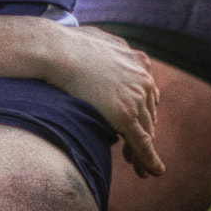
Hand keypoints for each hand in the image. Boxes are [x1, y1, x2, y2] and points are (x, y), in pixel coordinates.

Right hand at [48, 25, 163, 178]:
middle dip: (144, 134)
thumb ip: (108, 49)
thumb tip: (104, 49)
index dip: (142, 115)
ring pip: (146, 131)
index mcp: (139, 61)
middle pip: (149, 115)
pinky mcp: (126, 113)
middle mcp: (144, 78)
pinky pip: (142, 142)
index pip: (147, 95)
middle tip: (136, 155)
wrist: (57, 50)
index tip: (137, 128)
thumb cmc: (68, 44)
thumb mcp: (97, 40)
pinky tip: (153, 171)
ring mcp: (136, 95)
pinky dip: (150, 159)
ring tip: (141, 169)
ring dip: (143, 151)